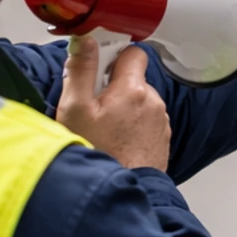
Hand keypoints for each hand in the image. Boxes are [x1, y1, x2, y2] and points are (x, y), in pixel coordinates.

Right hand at [57, 37, 170, 171]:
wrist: (116, 195)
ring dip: (123, 108)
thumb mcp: (75, 109)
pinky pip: (146, 122)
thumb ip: (80, 71)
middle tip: (94, 108)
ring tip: (104, 130)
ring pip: (140, 102)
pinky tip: (116, 141)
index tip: (98, 70)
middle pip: (134, 79)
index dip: (114, 57)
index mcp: (133, 89)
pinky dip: (132, 126)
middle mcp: (153, 102)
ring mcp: (160, 122)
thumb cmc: (97, 154)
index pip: (133, 52)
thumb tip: (84, 40)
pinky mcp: (161, 140)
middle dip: (114, 87)